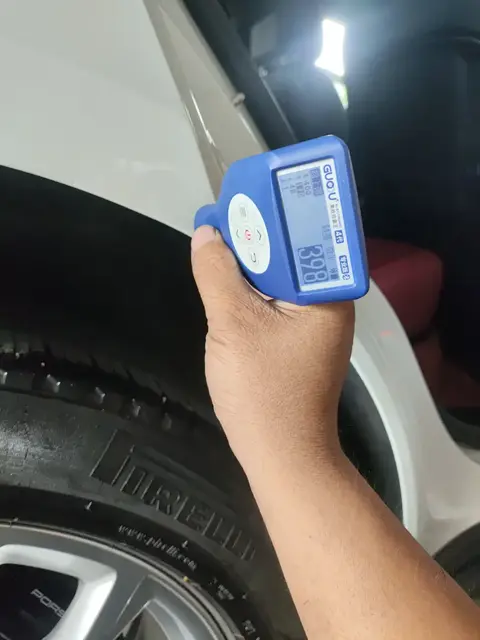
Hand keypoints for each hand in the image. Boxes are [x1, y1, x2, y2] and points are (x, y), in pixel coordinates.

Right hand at [191, 226, 353, 464]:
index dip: (269, 214)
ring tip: (216, 244)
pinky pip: (275, 305)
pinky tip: (226, 284)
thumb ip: (218, 273)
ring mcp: (316, 326)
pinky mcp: (300, 343)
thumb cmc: (263, 390)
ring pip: (280, 281)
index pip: (304, 236)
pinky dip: (251, 293)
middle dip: (254, 239)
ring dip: (249, 266)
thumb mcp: (234, 325)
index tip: (236, 200)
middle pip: (291, 256)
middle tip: (219, 221)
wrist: (280, 455)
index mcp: (328, 294)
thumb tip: (207, 233)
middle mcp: (329, 304)